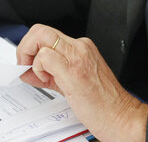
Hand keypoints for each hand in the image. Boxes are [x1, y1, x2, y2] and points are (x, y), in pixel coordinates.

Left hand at [17, 24, 147, 141]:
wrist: (122, 117)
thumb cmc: (104, 104)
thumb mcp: (72, 82)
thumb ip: (49, 73)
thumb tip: (28, 70)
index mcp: (81, 48)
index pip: (47, 34)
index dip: (31, 47)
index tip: (27, 63)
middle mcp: (80, 47)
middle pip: (41, 29)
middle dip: (25, 46)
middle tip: (25, 64)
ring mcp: (77, 56)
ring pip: (41, 36)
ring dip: (30, 56)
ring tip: (39, 75)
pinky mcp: (73, 70)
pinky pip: (45, 57)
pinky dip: (38, 68)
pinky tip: (47, 81)